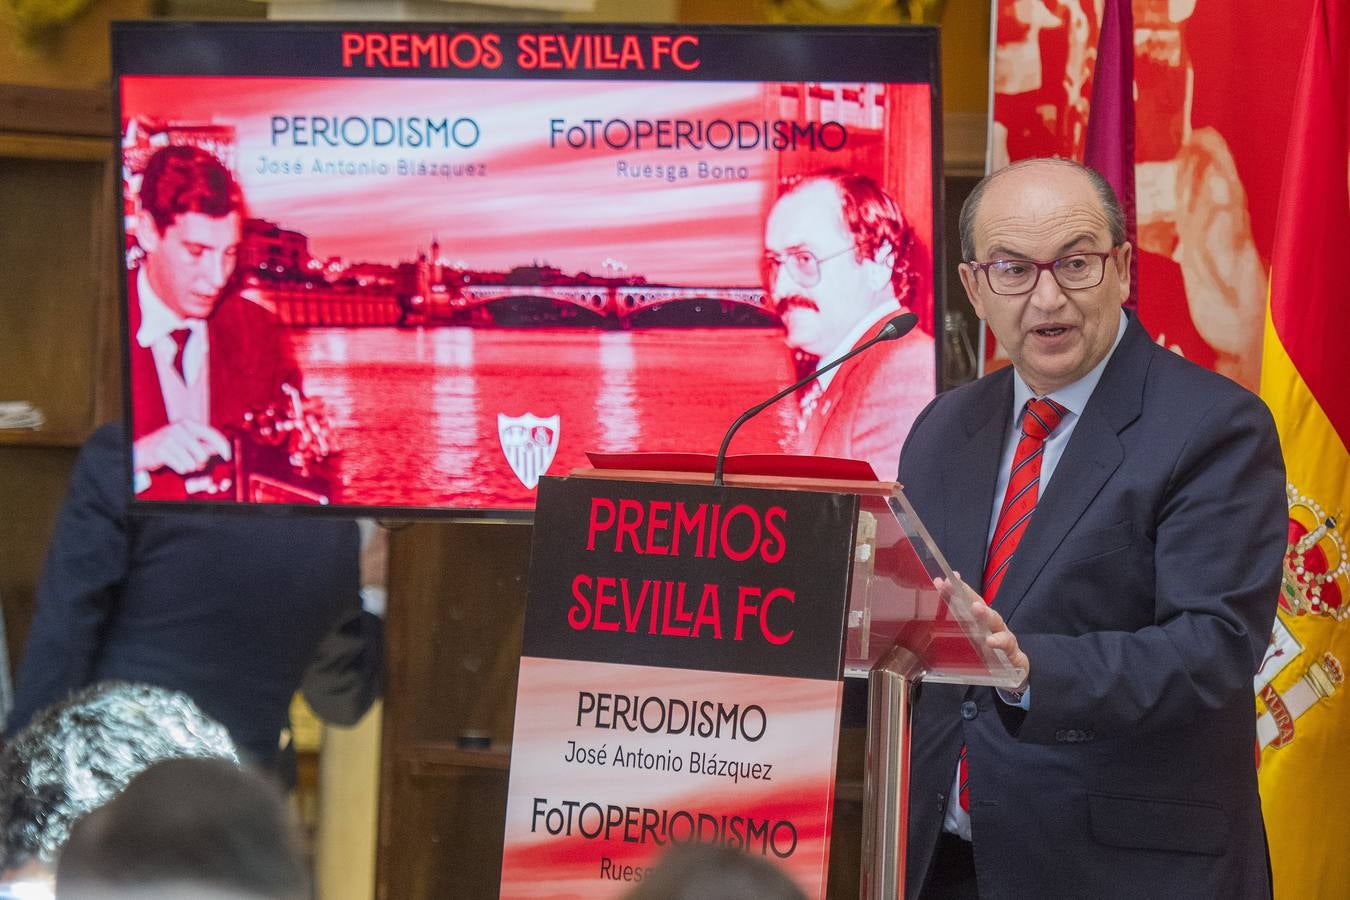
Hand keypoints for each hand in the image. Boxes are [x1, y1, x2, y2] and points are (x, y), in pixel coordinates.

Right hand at [133, 420, 231, 474]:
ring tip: (180, 460)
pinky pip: (182, 467)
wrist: (143, 450)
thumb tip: (221, 450)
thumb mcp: (187, 440)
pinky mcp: (161, 450)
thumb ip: (204, 444)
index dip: (223, 447)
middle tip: (192, 461)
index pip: (213, 435)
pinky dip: (180, 469)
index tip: (227, 457)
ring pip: (193, 463)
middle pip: (203, 455)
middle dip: (200, 463)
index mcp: (188, 424)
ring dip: (189, 466)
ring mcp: (169, 439)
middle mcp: (179, 429)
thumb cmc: (169, 445)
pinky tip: (173, 463)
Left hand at [935, 572, 1030, 690]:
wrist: (1015, 675)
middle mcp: (991, 624)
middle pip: (979, 604)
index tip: (940, 581)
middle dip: (965, 593)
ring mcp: (1003, 636)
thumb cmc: (989, 655)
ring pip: (995, 620)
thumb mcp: (969, 645)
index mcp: (978, 621)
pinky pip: (1007, 645)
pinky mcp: (1013, 652)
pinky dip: (999, 641)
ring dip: (985, 613)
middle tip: (951, 585)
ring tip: (976, 608)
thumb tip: (929, 625)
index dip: (953, 590)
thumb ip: (953, 634)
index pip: (965, 601)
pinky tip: (991, 641)